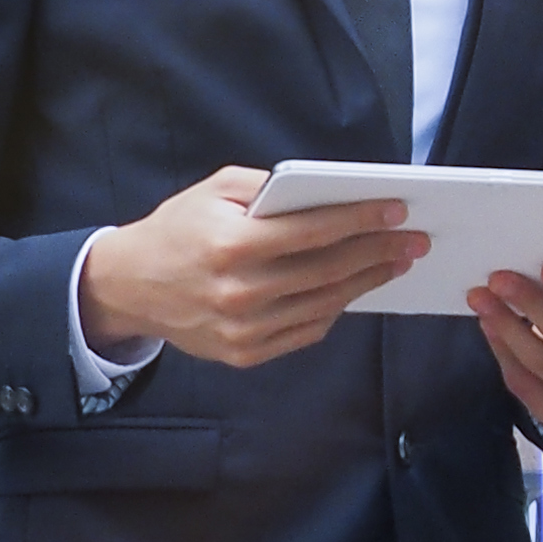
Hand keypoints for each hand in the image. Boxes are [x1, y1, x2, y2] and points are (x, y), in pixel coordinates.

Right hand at [80, 173, 425, 369]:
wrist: (128, 287)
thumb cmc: (177, 230)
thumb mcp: (215, 190)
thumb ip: (269, 188)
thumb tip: (327, 194)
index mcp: (232, 244)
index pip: (313, 231)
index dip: (360, 219)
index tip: (397, 209)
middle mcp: (239, 291)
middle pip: (327, 270)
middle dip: (378, 251)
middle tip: (415, 239)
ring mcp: (243, 329)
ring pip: (324, 304)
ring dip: (366, 282)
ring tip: (395, 262)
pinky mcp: (244, 353)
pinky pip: (306, 332)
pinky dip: (335, 309)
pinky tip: (355, 289)